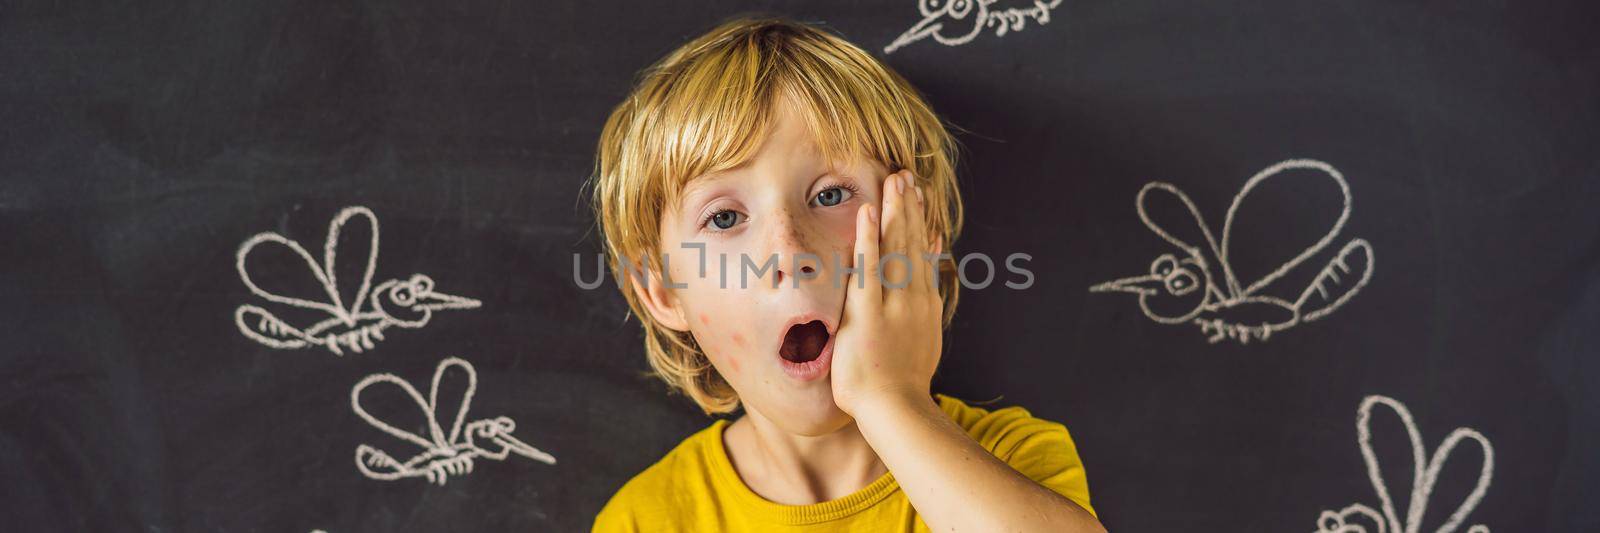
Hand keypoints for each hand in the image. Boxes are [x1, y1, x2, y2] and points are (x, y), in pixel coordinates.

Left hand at [831, 169, 944, 417]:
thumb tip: (928, 283)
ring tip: (896, 180)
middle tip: (907, 176)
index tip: (918, 198)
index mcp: (924, 305)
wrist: (897, 410)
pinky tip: (870, 211)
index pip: (923, 255)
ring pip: (896, 248)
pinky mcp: (868, 313)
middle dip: (910, 208)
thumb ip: (926, 309)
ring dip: (896, 212)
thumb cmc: (902, 385)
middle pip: (912, 244)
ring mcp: (893, 304)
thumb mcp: (923, 341)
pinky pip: (869, 268)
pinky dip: (870, 237)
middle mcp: (913, 298)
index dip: (920, 224)